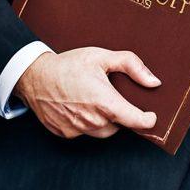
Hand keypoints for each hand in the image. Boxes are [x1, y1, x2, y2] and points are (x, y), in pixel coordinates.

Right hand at [13, 47, 159, 139]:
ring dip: (105, 121)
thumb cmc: (69, 65)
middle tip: (113, 97)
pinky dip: (87, 123)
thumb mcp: (102, 56)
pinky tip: (80, 106)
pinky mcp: (65, 133)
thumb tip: (153, 82)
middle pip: (119, 126)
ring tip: (96, 100)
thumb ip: (132, 66)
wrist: (35, 76)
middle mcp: (92, 120)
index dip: (148, 121)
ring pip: (103, 132)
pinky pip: (84, 133)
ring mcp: (78, 129)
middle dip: (121, 114)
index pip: (136, 121)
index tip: (152, 116)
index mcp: (104, 102)